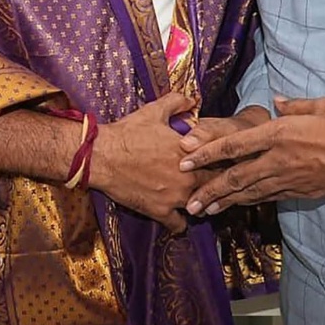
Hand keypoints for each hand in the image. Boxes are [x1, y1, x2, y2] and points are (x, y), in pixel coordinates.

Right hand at [92, 88, 209, 233]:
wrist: (102, 156)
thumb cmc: (128, 132)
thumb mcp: (154, 110)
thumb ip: (178, 102)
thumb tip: (193, 99)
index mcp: (191, 151)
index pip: (221, 159)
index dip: (223, 159)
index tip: (221, 159)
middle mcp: (188, 176)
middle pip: (215, 185)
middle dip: (214, 182)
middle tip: (210, 179)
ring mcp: (175, 197)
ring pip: (201, 206)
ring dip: (200, 202)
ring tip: (197, 197)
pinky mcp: (159, 211)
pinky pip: (179, 225)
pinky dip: (180, 221)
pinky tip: (178, 214)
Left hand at [179, 96, 324, 215]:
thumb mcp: (320, 105)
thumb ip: (293, 104)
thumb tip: (276, 100)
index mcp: (281, 133)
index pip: (236, 145)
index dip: (208, 153)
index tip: (185, 158)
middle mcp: (281, 159)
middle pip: (237, 177)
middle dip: (209, 188)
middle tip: (187, 201)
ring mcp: (291, 179)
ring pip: (250, 193)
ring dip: (224, 201)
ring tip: (203, 210)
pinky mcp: (302, 191)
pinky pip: (269, 197)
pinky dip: (249, 202)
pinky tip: (237, 205)